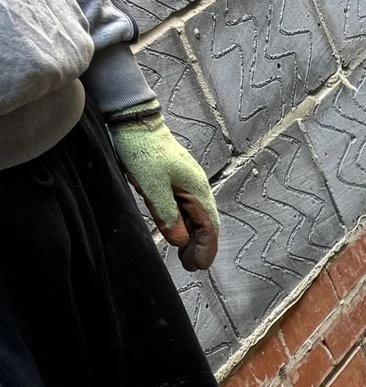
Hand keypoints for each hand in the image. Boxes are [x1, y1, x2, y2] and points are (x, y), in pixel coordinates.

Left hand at [108, 106, 220, 270]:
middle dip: (201, 246)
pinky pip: (188, 207)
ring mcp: (189, 182)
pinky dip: (186, 223)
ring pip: (197, 216)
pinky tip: (178, 229)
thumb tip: (181, 241)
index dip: (205, 249)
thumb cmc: (143, 150)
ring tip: (185, 254)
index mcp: (197, 190)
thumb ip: (167, 215)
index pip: (209, 227)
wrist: (134, 120)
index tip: (197, 266)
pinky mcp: (177, 179)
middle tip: (191, 266)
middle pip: (207, 223)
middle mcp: (198, 187)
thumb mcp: (152, 186)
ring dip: (194, 237)